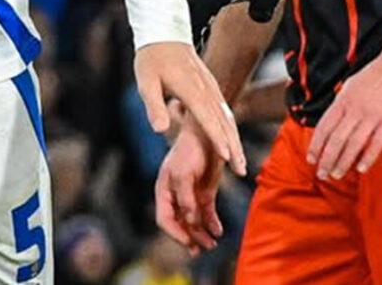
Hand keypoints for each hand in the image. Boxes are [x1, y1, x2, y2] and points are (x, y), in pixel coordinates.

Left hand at [134, 42, 245, 176]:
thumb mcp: (145, 81)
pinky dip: (231, 127)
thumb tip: (159, 130)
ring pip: (228, 117)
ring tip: (240, 162)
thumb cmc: (152, 58)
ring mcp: (211, 87)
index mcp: (191, 90)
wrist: (164, 34)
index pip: (208, 119)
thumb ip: (153, 105)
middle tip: (241, 170)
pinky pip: (225, 110)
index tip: (228, 158)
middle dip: (234, 147)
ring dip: (235, 140)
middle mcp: (206, 90)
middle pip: (224, 122)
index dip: (218, 139)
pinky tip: (232, 139)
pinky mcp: (211, 86)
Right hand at [155, 121, 224, 252]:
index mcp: (164, 190)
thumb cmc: (190, 150)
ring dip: (202, 234)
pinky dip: (212, 223)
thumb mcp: (183, 173)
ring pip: (194, 221)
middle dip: (190, 238)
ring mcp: (190, 194)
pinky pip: (207, 213)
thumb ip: (185, 198)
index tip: (189, 243)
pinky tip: (218, 230)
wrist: (208, 133)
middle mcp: (175, 195)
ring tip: (213, 244)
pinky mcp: (205, 191)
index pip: (164, 219)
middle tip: (204, 249)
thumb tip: (189, 222)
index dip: (175, 234)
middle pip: (179, 224)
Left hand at [307, 51, 381, 178]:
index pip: (324, 127)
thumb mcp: (349, 87)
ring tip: (336, 174)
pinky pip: (376, 143)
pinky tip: (360, 169)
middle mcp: (354, 110)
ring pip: (353, 144)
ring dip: (343, 162)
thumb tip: (330, 120)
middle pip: (336, 140)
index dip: (316, 145)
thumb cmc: (372, 76)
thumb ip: (340, 105)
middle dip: (326, 159)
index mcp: (342, 101)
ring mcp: (372, 116)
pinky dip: (367, 157)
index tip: (310, 159)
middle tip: (321, 174)